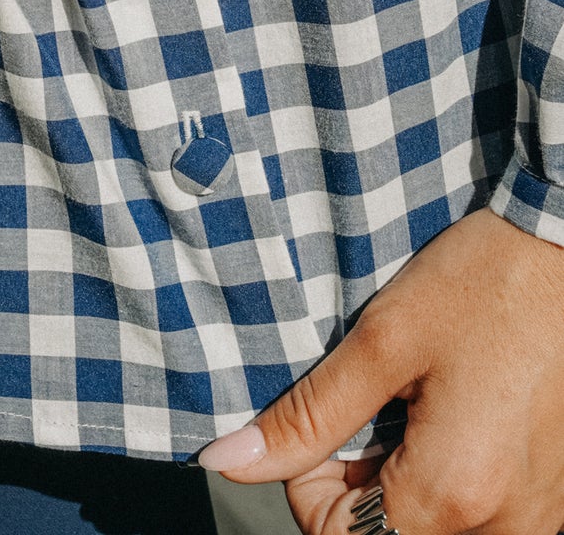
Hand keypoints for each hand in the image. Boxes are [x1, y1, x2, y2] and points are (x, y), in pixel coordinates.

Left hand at [198, 209, 563, 534]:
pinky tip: (449, 416)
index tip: (321, 423)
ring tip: (412, 406)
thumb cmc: (481, 285)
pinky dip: (446, 479)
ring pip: (432, 529)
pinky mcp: (549, 500)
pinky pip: (479, 516)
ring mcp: (534, 518)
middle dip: (356, 485)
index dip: (309, 486)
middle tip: (368, 405)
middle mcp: (503, 528)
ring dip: (401, 484)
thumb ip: (307, 415)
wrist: (563, 255)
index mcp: (452, 496)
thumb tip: (231, 460)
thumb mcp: (381, 343)